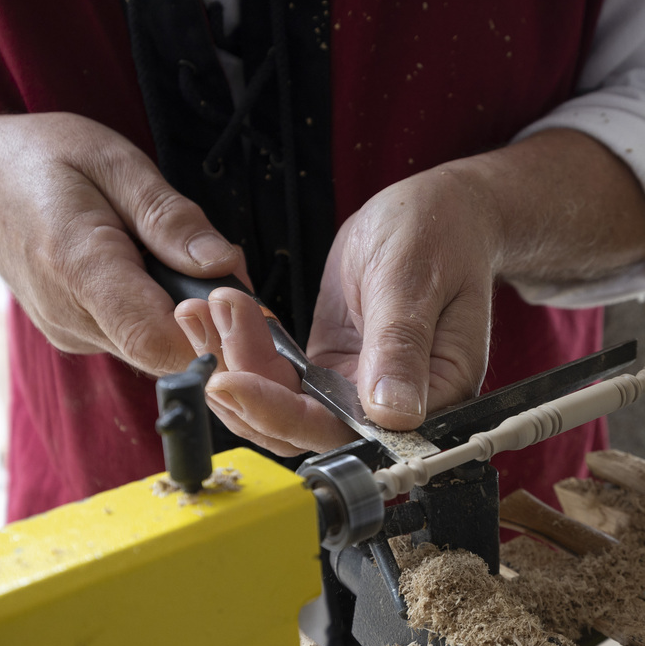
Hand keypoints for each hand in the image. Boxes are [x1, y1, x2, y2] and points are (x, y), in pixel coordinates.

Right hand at [0, 110, 243, 374]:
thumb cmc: (42, 163)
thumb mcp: (113, 162)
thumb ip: (169, 217)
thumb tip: (224, 265)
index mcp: (78, 264)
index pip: (154, 336)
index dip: (210, 331)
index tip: (240, 299)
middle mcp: (73, 314)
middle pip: (166, 349)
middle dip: (211, 319)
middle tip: (221, 267)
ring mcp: (74, 333)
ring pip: (157, 348)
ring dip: (188, 314)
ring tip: (179, 259)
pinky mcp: (79, 338)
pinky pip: (140, 339)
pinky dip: (163, 313)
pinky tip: (154, 275)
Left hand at [176, 129, 644, 456]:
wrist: (441, 213)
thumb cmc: (443, 236)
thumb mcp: (415, 281)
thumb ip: (401, 347)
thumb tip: (393, 414)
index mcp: (433, 396)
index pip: (348, 432)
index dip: (283, 414)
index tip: (231, 380)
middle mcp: (393, 408)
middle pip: (303, 429)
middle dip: (245, 386)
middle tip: (206, 325)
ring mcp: (358, 391)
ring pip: (282, 408)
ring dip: (233, 365)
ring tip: (201, 311)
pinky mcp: (332, 370)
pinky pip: (279, 379)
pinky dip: (242, 350)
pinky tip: (218, 314)